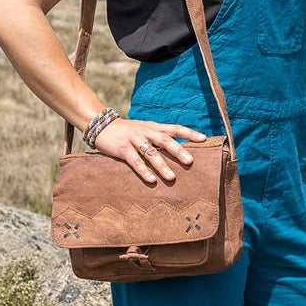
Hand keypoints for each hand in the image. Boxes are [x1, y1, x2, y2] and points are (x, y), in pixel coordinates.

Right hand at [92, 117, 207, 182]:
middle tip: (190, 161)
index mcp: (153, 127)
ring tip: (172, 177)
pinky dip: (143, 171)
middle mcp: (146, 131)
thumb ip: (158, 136)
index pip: (174, 128)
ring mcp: (134, 139)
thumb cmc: (127, 131)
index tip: (203, 139)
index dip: (189, 133)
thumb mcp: (144, 129)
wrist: (101, 125)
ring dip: (162, 165)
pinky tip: (151, 180)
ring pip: (150, 152)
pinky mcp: (122, 149)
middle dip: (178, 150)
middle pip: (165, 140)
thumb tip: (179, 148)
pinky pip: (135, 161)